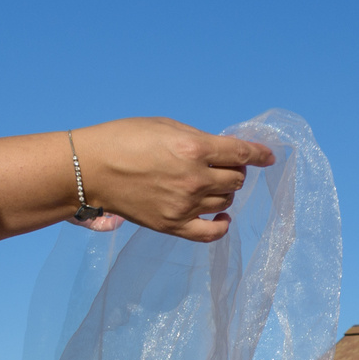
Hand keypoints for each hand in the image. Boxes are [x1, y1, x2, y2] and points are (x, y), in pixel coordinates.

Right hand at [71, 118, 274, 242]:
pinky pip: (210, 233)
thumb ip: (199, 139)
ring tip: (210, 184)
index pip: (240, 153)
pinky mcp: (172, 225)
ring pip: (226, 200)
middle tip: (221, 165)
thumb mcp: (166, 126)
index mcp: (193, 148)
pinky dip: (222, 226)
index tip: (268, 156)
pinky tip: (223, 217)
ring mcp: (184, 204)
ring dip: (225, 191)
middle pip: (236, 179)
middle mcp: (193, 178)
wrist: (90, 168)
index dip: (259, 153)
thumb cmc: (124, 139)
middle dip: (234, 170)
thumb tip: (223, 151)